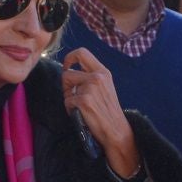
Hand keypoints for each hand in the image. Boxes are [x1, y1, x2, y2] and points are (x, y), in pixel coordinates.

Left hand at [61, 48, 140, 177]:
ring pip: (65, 87)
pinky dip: (70, 109)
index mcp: (103, 72)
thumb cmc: (108, 110)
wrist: (116, 130)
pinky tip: (80, 114)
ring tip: (79, 106)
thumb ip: (91, 76)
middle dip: (65, 84)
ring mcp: (91, 88)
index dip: (69, 58)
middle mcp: (98, 77)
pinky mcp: (84, 101)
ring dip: (68, 97)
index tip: (67, 67)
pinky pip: (67, 101)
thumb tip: (69, 70)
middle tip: (72, 94)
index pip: (81, 52)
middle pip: (67, 73)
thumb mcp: (105, 87)